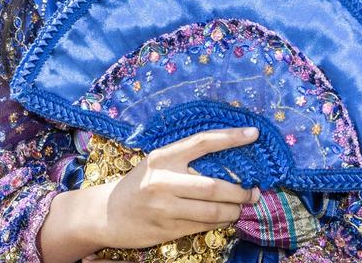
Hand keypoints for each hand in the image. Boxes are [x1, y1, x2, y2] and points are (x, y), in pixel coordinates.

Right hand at [95, 126, 260, 249]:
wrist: (107, 214)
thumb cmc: (138, 185)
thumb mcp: (156, 164)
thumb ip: (184, 160)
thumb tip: (228, 161)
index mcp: (162, 157)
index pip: (202, 142)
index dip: (231, 137)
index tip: (254, 133)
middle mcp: (163, 180)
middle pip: (214, 185)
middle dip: (241, 191)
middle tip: (254, 192)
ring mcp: (165, 207)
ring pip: (213, 210)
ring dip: (234, 210)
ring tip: (241, 207)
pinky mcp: (168, 229)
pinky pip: (204, 226)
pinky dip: (221, 222)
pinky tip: (226, 218)